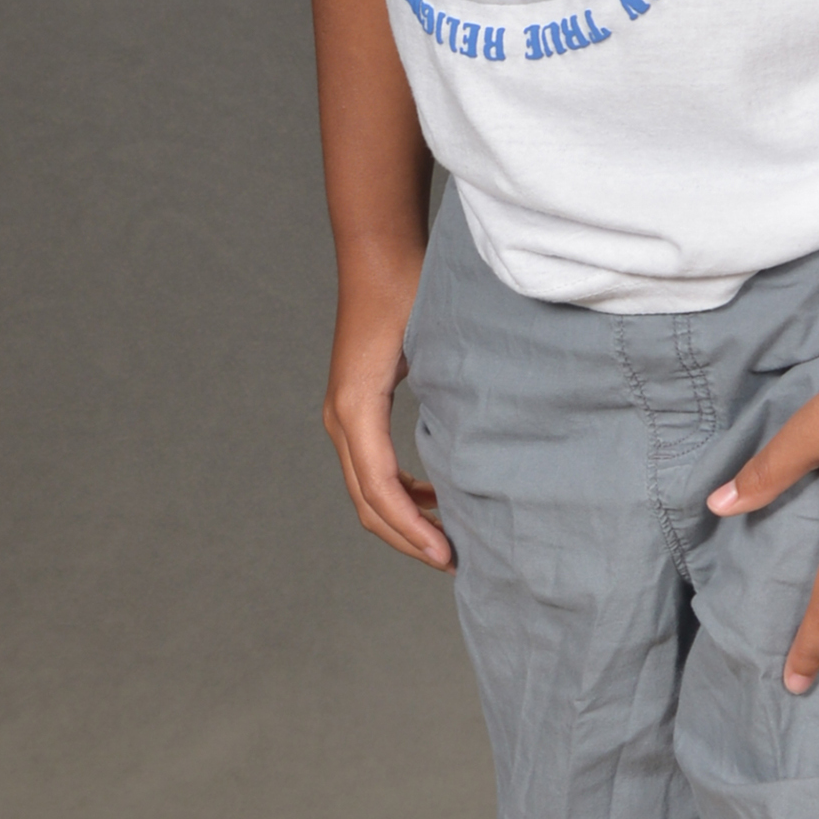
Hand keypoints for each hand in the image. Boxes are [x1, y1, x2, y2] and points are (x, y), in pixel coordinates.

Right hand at [322, 256, 452, 569]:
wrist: (380, 256)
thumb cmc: (410, 292)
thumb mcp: (432, 347)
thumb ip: (447, 399)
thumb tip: (477, 459)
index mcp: (356, 408)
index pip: (379, 488)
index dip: (411, 528)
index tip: (447, 554)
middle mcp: (341, 418)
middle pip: (367, 501)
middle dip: (407, 537)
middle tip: (453, 561)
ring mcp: (343, 415)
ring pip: (366, 490)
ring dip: (403, 519)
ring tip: (448, 538)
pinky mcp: (355, 409)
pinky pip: (371, 467)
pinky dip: (399, 491)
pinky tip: (436, 495)